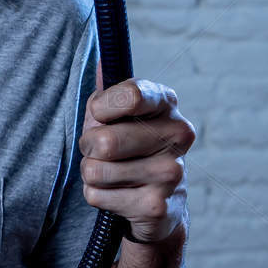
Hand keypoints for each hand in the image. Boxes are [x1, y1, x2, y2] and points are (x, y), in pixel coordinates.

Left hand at [78, 70, 195, 246]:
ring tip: (112, 173)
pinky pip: (96, 195)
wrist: (158, 203)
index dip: (101, 108)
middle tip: (101, 151)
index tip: (100, 115)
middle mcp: (178, 135)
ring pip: (95, 170)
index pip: (130, 95)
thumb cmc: (128, 146)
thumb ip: (106, 91)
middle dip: (88, 147)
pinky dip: (97, 195)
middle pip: (104, 141)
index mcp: (167, 103)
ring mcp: (171, 173)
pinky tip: (120, 194)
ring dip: (91, 173)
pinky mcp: (157, 207)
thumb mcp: (116, 114)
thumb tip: (101, 61)